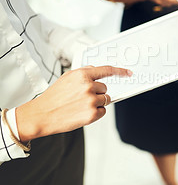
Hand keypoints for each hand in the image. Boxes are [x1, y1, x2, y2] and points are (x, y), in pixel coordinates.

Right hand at [16, 66, 131, 141]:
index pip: (106, 70)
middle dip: (97, 92)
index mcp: (82, 75)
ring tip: (80, 105)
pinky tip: (82, 112)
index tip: (128, 73)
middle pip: (105, 88)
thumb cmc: (54, 97)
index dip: (120, 71)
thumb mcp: (67, 78)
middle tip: (82, 98)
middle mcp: (88, 86)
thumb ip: (84, 72)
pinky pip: (103, 111)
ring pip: (105, 100)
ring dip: (96, 103)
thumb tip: (98, 70)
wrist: (42, 115)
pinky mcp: (92, 114)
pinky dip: (96, 113)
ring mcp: (91, 100)